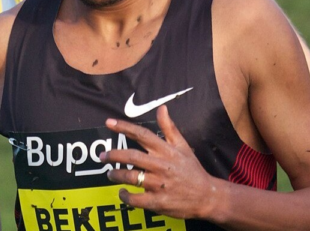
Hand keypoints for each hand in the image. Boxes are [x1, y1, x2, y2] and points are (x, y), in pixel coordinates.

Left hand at [100, 105, 216, 219]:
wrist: (207, 196)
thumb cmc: (192, 170)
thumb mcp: (183, 146)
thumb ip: (169, 127)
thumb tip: (162, 108)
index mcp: (166, 150)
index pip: (142, 134)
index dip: (124, 127)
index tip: (109, 123)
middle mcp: (161, 165)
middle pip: (132, 156)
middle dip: (114, 154)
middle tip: (102, 156)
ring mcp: (159, 184)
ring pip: (131, 177)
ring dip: (116, 175)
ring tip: (110, 174)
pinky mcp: (158, 201)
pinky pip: (136, 199)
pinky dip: (125, 196)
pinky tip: (122, 192)